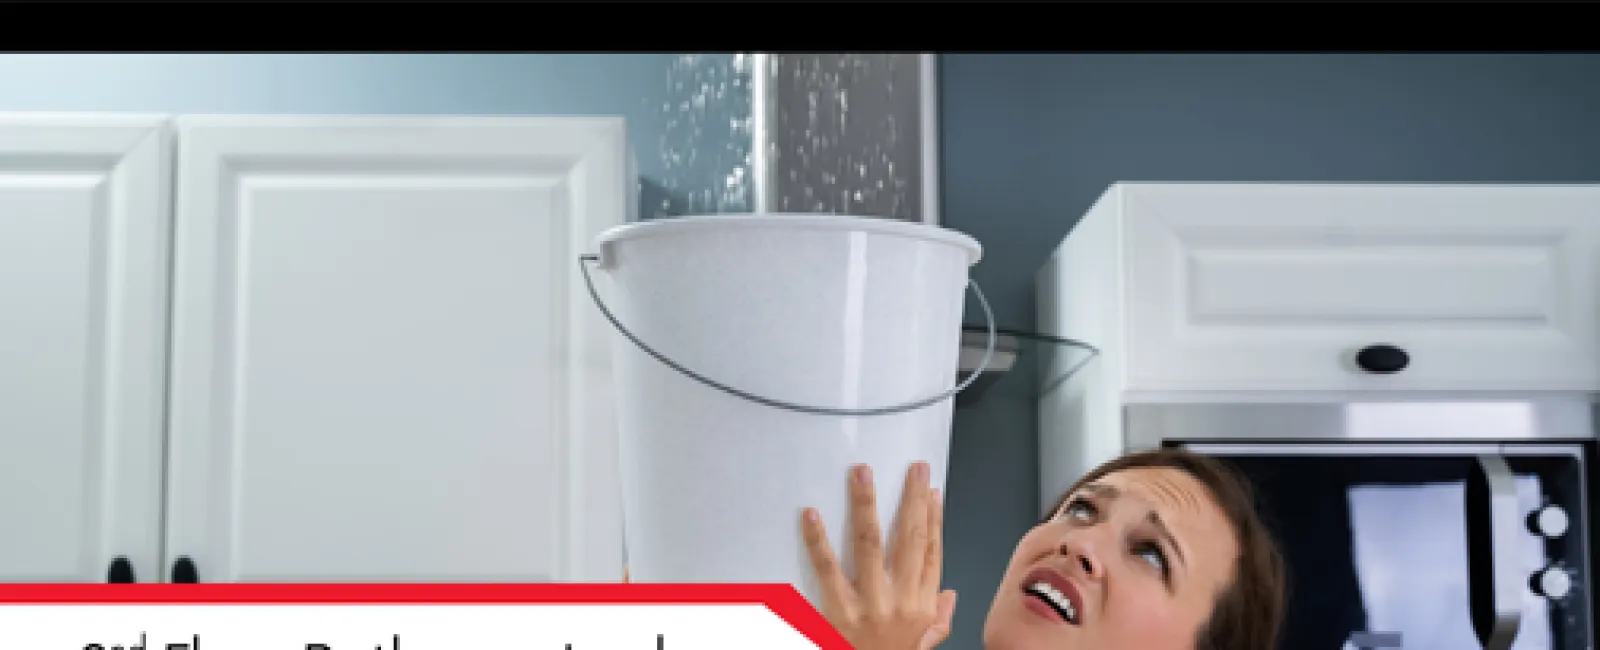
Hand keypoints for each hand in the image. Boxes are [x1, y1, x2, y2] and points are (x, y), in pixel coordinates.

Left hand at [801, 462, 957, 649]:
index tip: (931, 489)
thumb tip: (950, 594)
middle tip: (913, 469)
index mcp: (922, 606)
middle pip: (909, 540)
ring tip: (862, 474)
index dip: (933, 518)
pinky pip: (827, 570)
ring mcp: (869, 606)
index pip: (932, 552)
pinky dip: (818, 540)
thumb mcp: (922, 644)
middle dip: (912, 500)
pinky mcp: (838, 612)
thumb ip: (939, 620)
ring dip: (866, 506)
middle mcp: (901, 602)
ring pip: (870, 545)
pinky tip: (812, 515)